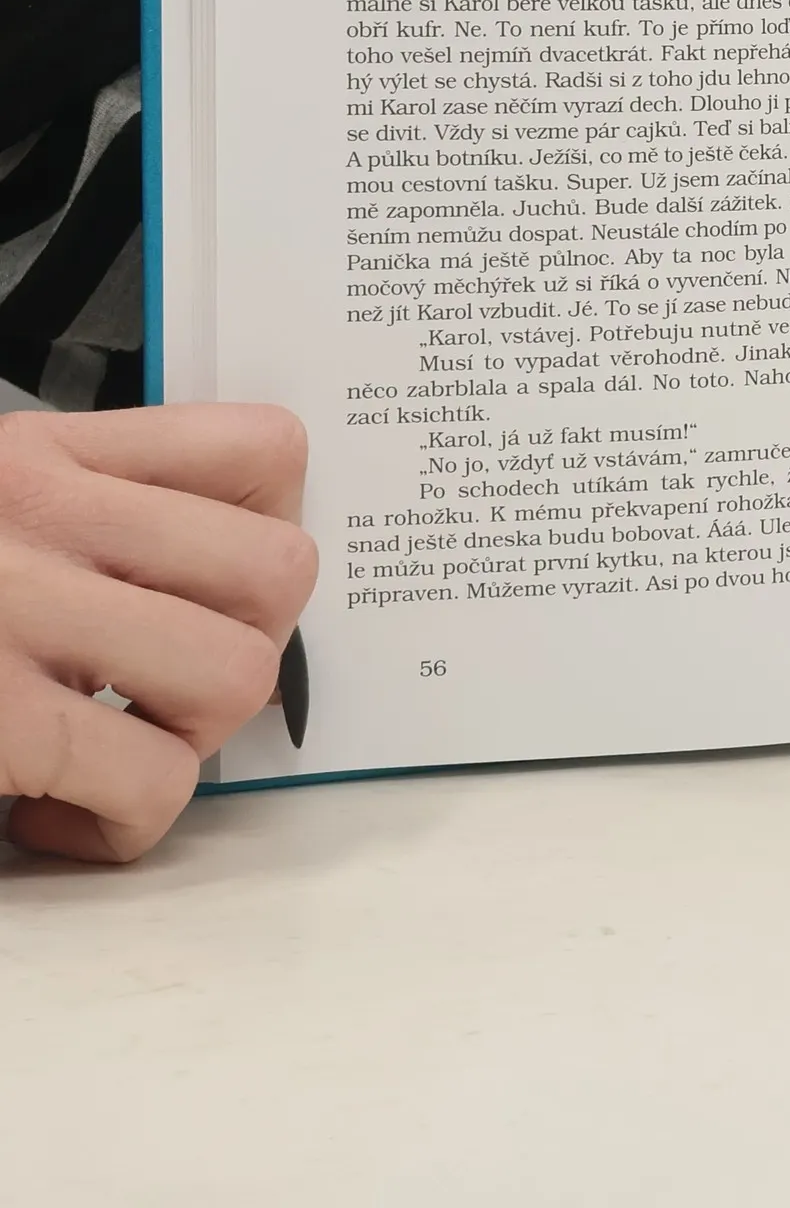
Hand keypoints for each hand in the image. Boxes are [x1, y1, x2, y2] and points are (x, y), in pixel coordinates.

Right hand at [0, 404, 315, 861]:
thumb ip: (76, 514)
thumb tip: (203, 580)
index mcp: (40, 457)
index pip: (260, 450)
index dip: (272, 527)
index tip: (215, 584)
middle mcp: (40, 518)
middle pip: (279, 571)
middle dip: (250, 644)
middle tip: (168, 685)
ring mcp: (11, 616)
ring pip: (236, 676)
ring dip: (192, 736)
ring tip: (117, 746)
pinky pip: (150, 781)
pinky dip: (124, 822)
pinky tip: (54, 815)